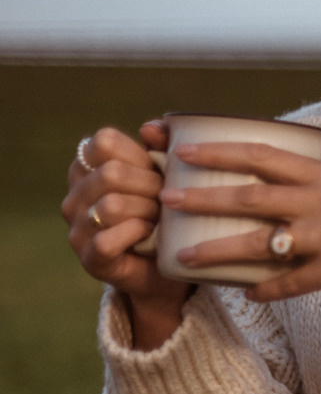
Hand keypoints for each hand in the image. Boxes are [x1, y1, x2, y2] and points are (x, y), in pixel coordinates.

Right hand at [63, 124, 192, 345]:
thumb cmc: (169, 210)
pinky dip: (137, 235)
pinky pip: (108, 239)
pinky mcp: (90, 258)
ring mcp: (77, 228)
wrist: (172, 265)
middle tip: (166, 200)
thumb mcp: (169, 173)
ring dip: (148, 211)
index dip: (139, 153)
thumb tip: (151, 128)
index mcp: (88, 167)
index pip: (104, 141)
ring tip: (161, 219)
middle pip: (112, 173)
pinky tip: (151, 235)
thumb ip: (162, 145)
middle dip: (151, 185)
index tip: (155, 169)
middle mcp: (75, 196)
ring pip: (112, 205)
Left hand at [162, 141, 320, 301]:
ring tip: (184, 257)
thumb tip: (254, 171)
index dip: (220, 152)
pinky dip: (265, 289)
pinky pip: (289, 283)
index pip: (262, 155)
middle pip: (251, 198)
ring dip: (217, 251)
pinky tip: (245, 293)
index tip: (184, 151)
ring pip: (260, 244)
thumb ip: (305, 181)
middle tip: (167, 199)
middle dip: (203, 198)